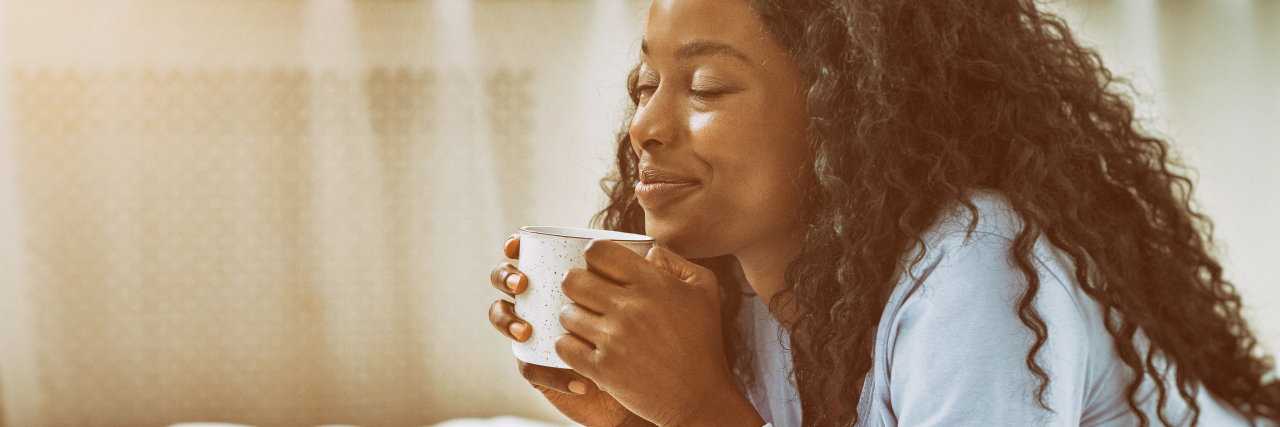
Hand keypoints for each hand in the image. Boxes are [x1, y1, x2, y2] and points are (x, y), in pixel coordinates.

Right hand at [488, 235, 653, 426]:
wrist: (644, 380)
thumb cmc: (644, 332)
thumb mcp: (647, 298)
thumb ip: (651, 273)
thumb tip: (652, 254)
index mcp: (562, 277)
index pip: (530, 254)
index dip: (516, 247)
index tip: (520, 245)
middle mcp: (542, 300)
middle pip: (506, 281)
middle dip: (506, 277)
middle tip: (523, 284)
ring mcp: (536, 333)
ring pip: (503, 319)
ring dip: (508, 321)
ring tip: (527, 330)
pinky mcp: (539, 367)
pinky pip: (529, 367)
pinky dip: (546, 370)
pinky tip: (575, 378)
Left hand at [557, 241, 763, 426]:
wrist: (700, 396)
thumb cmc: (702, 340)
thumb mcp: (704, 288)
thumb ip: (674, 261)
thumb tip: (645, 253)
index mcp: (653, 283)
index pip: (598, 252)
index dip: (594, 258)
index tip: (600, 271)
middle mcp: (631, 308)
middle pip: (572, 280)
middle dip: (576, 287)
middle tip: (588, 298)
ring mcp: (614, 340)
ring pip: (565, 314)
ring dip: (574, 319)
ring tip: (590, 326)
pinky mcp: (603, 369)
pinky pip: (564, 346)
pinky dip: (570, 347)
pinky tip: (586, 348)